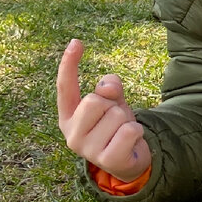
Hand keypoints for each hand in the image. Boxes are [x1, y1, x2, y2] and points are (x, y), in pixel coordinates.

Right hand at [57, 39, 150, 182]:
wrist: (127, 160)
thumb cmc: (115, 127)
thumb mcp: (112, 102)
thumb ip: (109, 89)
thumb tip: (106, 86)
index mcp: (68, 116)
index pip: (65, 88)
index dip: (69, 65)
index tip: (76, 41)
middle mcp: (71, 134)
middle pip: (94, 100)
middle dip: (112, 105)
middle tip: (115, 119)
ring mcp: (87, 150)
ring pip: (116, 114)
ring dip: (127, 120)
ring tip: (122, 132)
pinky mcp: (106, 160)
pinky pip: (129, 131)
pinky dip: (136, 132)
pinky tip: (130, 142)